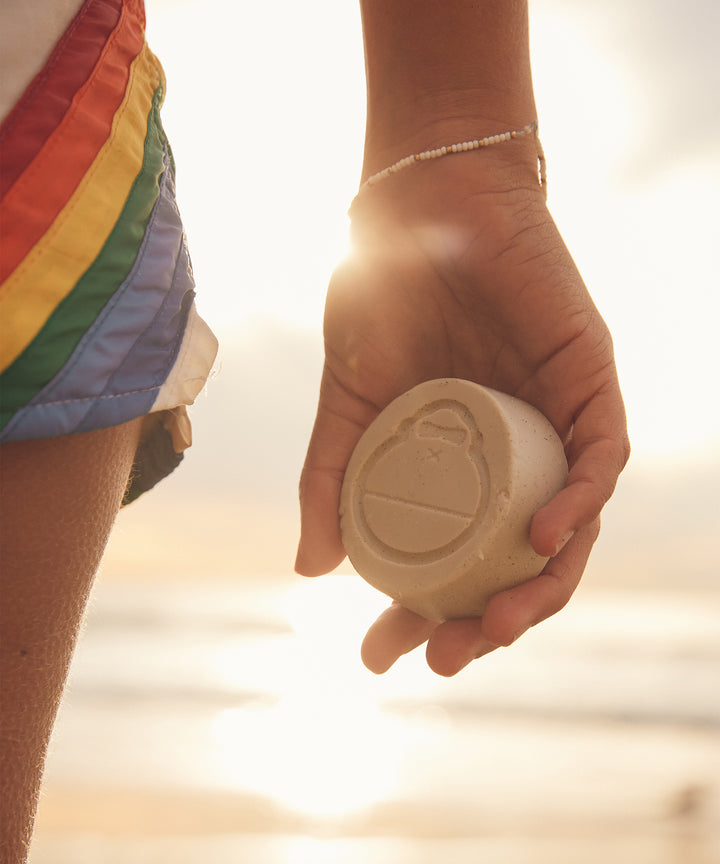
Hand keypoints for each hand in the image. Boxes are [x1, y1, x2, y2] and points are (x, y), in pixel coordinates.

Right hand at [296, 151, 628, 675]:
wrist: (420, 206)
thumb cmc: (382, 297)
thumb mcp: (349, 402)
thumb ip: (331, 479)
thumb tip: (311, 570)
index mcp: (456, 469)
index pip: (452, 562)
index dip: (423, 615)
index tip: (384, 652)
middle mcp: (512, 458)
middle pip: (516, 563)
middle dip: (487, 622)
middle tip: (443, 658)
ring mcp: (552, 424)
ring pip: (570, 528)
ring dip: (542, 587)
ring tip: (496, 628)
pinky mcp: (586, 379)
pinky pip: (600, 456)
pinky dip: (579, 502)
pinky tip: (545, 540)